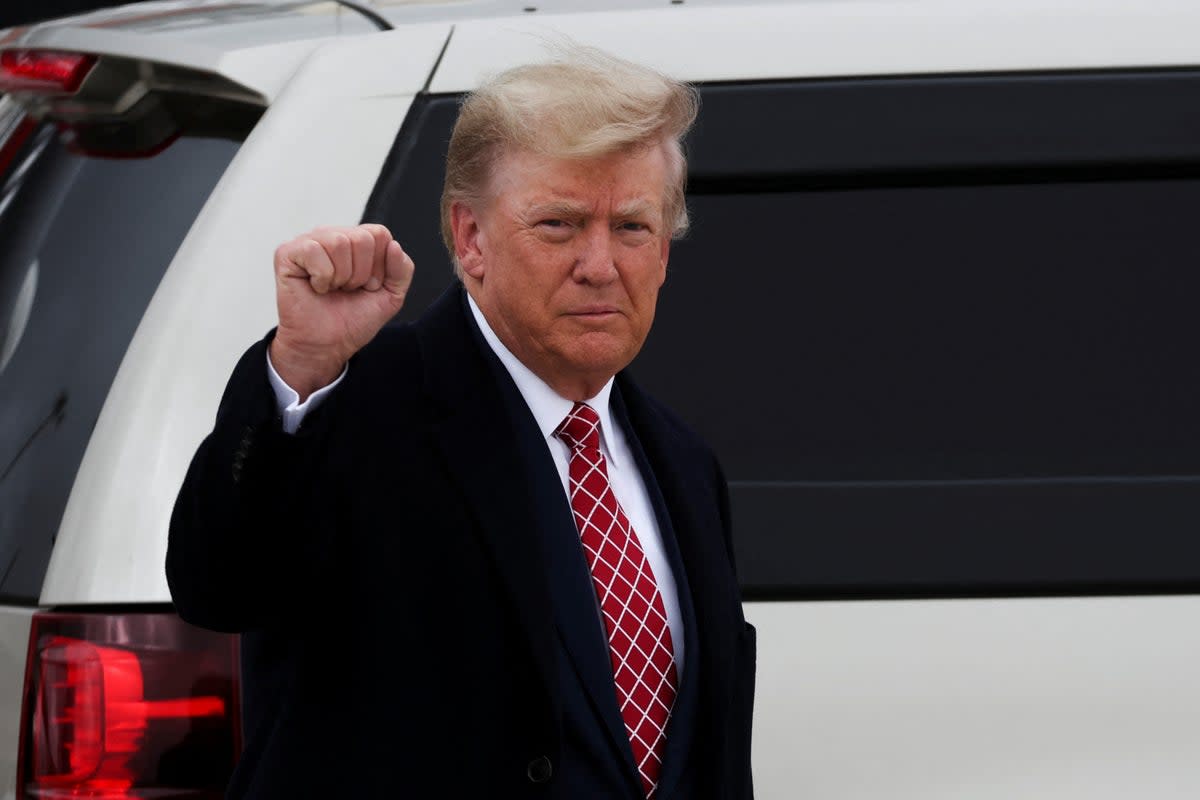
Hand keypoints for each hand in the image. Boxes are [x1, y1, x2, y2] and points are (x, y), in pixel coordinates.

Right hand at [270, 224, 413, 398]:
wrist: (327, 345)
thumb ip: (402, 269)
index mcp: (355, 241)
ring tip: (332, 289)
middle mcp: (332, 236)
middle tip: (347, 289)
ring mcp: (308, 242)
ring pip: (339, 242)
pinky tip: (316, 287)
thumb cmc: (353, 319)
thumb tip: (393, 244)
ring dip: (341, 276)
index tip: (367, 286)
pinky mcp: (287, 253)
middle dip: (361, 274)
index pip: (379, 234)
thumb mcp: (391, 296)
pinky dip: (321, 277)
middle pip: (362, 237)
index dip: (379, 267)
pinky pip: (314, 251)